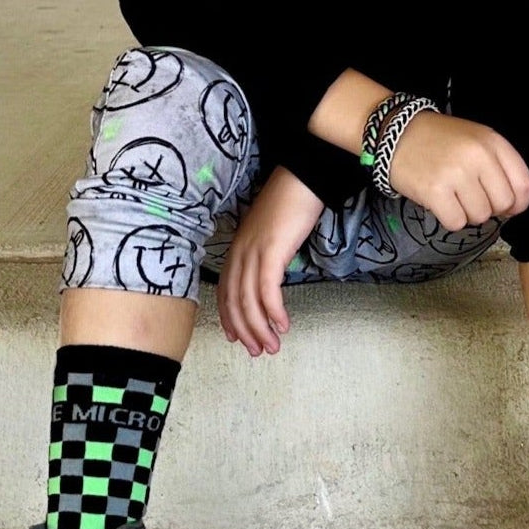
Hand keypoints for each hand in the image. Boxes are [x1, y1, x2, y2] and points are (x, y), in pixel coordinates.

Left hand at [217, 166, 323, 356]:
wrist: (303, 177)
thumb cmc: (291, 204)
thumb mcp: (272, 234)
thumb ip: (266, 255)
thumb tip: (271, 277)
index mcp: (237, 249)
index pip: (225, 291)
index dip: (230, 318)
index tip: (239, 338)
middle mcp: (239, 252)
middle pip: (234, 301)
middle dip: (246, 331)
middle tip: (257, 351)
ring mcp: (253, 251)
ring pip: (249, 300)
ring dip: (260, 328)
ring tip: (272, 346)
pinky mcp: (271, 251)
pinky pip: (267, 289)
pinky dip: (273, 310)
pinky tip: (283, 324)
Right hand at [387, 111, 528, 230]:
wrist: (396, 133)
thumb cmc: (438, 141)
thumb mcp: (476, 140)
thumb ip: (499, 166)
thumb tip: (514, 207)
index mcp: (492, 142)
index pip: (523, 185)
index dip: (517, 203)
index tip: (505, 207)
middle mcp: (477, 156)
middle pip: (502, 204)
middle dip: (489, 208)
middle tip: (470, 198)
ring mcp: (456, 174)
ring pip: (479, 216)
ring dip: (467, 214)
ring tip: (453, 197)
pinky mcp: (434, 191)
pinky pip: (456, 223)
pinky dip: (449, 219)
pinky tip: (441, 204)